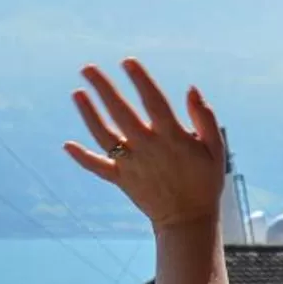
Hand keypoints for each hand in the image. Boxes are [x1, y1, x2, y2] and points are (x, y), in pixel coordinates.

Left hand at [63, 59, 225, 230]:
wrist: (188, 221)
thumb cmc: (204, 181)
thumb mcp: (215, 149)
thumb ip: (205, 118)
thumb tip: (191, 89)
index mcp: (172, 137)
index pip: (153, 101)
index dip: (140, 80)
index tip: (127, 62)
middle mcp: (148, 147)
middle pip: (121, 112)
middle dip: (103, 88)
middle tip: (86, 68)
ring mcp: (132, 164)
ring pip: (105, 135)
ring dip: (89, 114)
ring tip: (77, 93)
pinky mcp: (122, 180)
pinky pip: (98, 167)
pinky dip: (82, 157)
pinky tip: (67, 144)